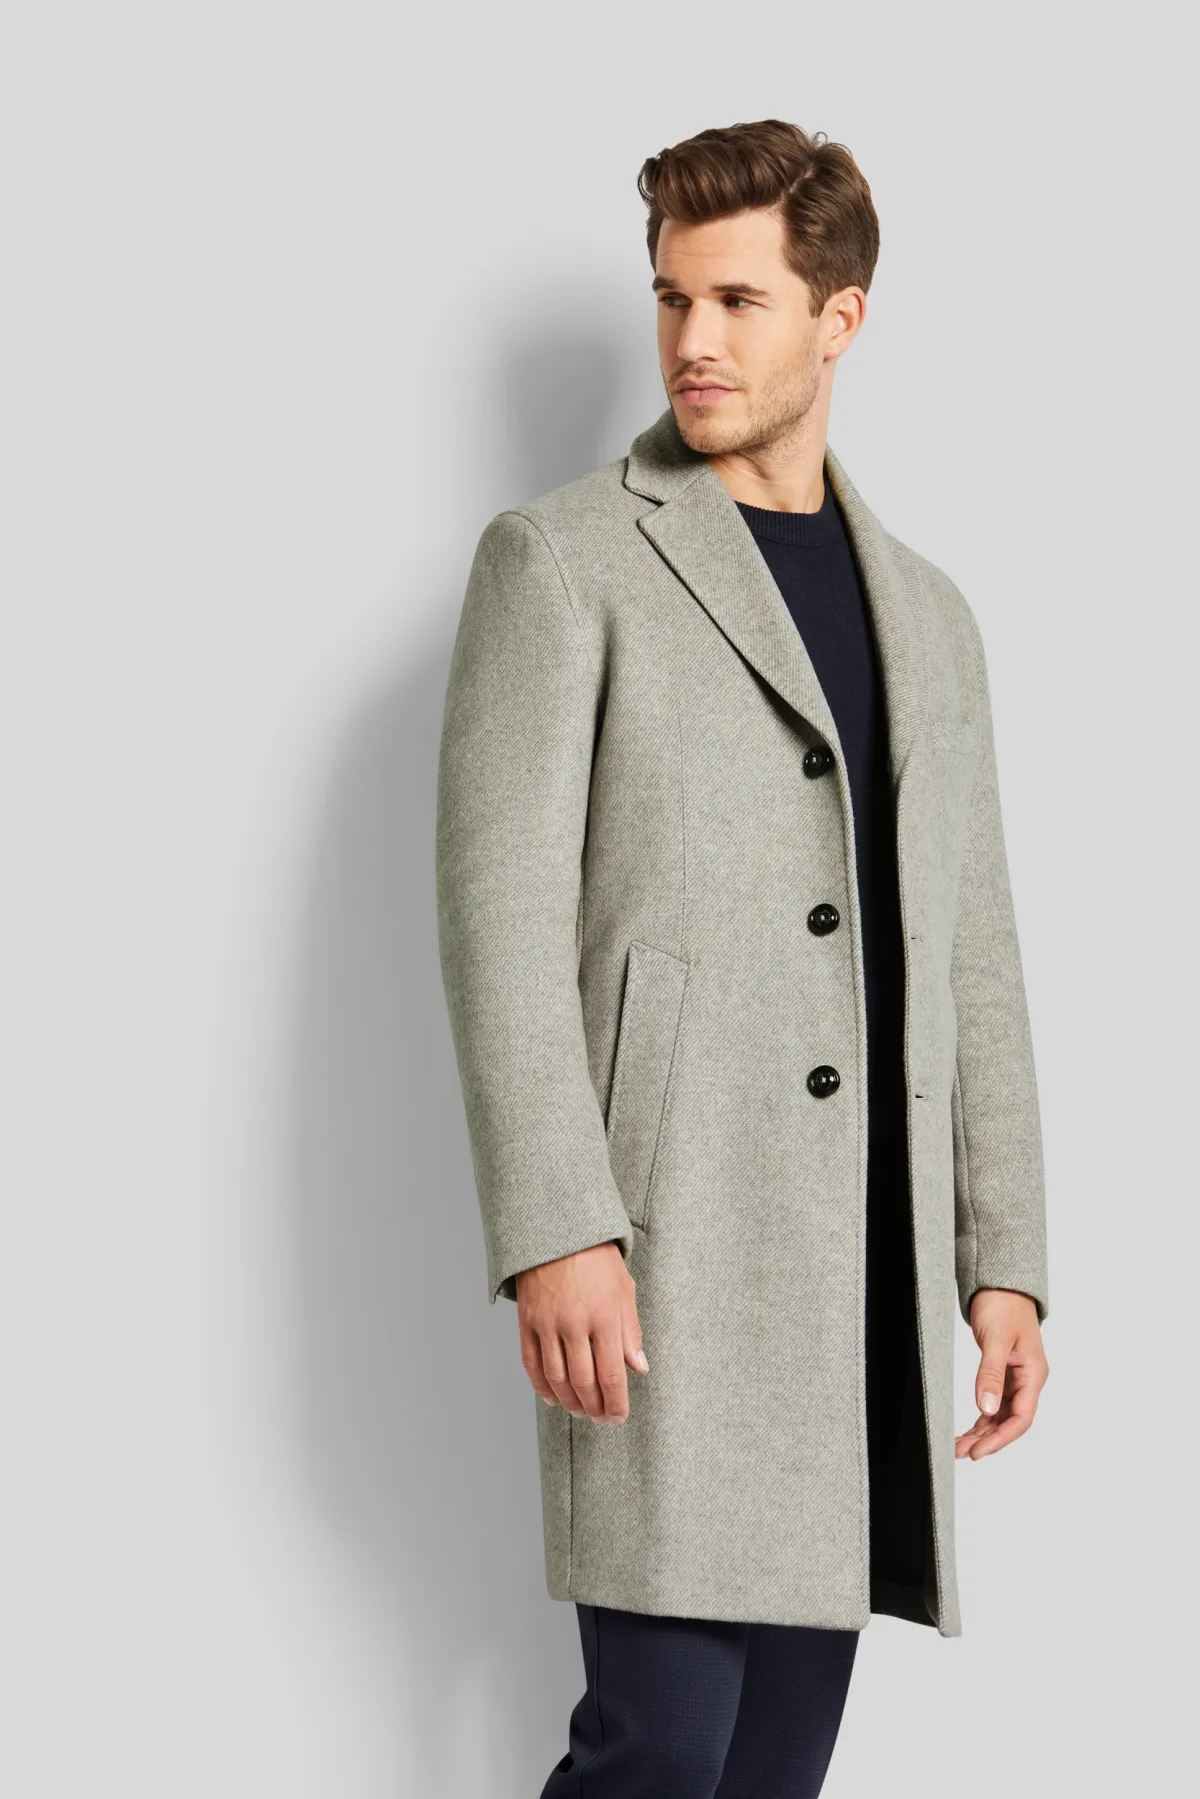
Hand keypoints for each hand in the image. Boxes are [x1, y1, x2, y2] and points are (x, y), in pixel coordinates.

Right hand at [516, 1240, 648, 1423]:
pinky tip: (553, 1397)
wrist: (557, 1230)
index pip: (612, 1375)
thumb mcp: (624, 1289)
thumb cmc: (597, 1258)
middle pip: (583, 1382)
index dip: (616, 1404)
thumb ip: (631, 1332)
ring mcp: (547, 1323)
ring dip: (570, 1402)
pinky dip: (541, 1386)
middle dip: (594, 1408)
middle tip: (601, 1419)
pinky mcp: (527, 1321)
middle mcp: (575, 1323)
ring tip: (580, 1411)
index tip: (619, 1417)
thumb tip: (639, 1368)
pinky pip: (531, 1363)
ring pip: (557, 1378)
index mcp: (605, 1316)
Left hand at [955, 1288, 1048, 1459]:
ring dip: (983, 1432)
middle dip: (988, 1439)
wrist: (1000, 1285)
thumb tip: (987, 1409)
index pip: (1021, 1417)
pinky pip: (995, 1403)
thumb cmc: (1003, 1306)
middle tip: (962, 1453)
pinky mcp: (1004, 1373)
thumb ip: (991, 1374)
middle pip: (1011, 1421)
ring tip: (960, 1447)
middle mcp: (1028, 1380)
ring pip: (1001, 1415)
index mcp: (1033, 1374)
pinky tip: (969, 1430)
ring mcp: (1016, 1378)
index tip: (979, 1451)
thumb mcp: (996, 1340)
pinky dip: (982, 1418)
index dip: (1000, 1437)